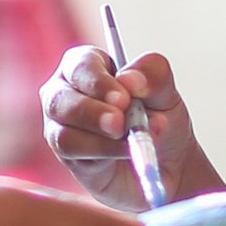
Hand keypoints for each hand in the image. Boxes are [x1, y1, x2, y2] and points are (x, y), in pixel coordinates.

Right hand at [38, 44, 222, 209]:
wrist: (166, 160)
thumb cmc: (156, 116)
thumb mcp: (165, 91)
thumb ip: (153, 75)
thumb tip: (130, 79)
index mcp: (87, 65)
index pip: (81, 66)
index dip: (99, 82)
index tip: (123, 99)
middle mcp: (64, 92)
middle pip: (60, 99)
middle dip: (92, 112)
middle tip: (120, 123)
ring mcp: (60, 125)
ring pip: (63, 132)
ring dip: (98, 138)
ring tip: (130, 142)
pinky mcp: (66, 155)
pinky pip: (72, 153)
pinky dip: (101, 153)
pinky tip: (125, 153)